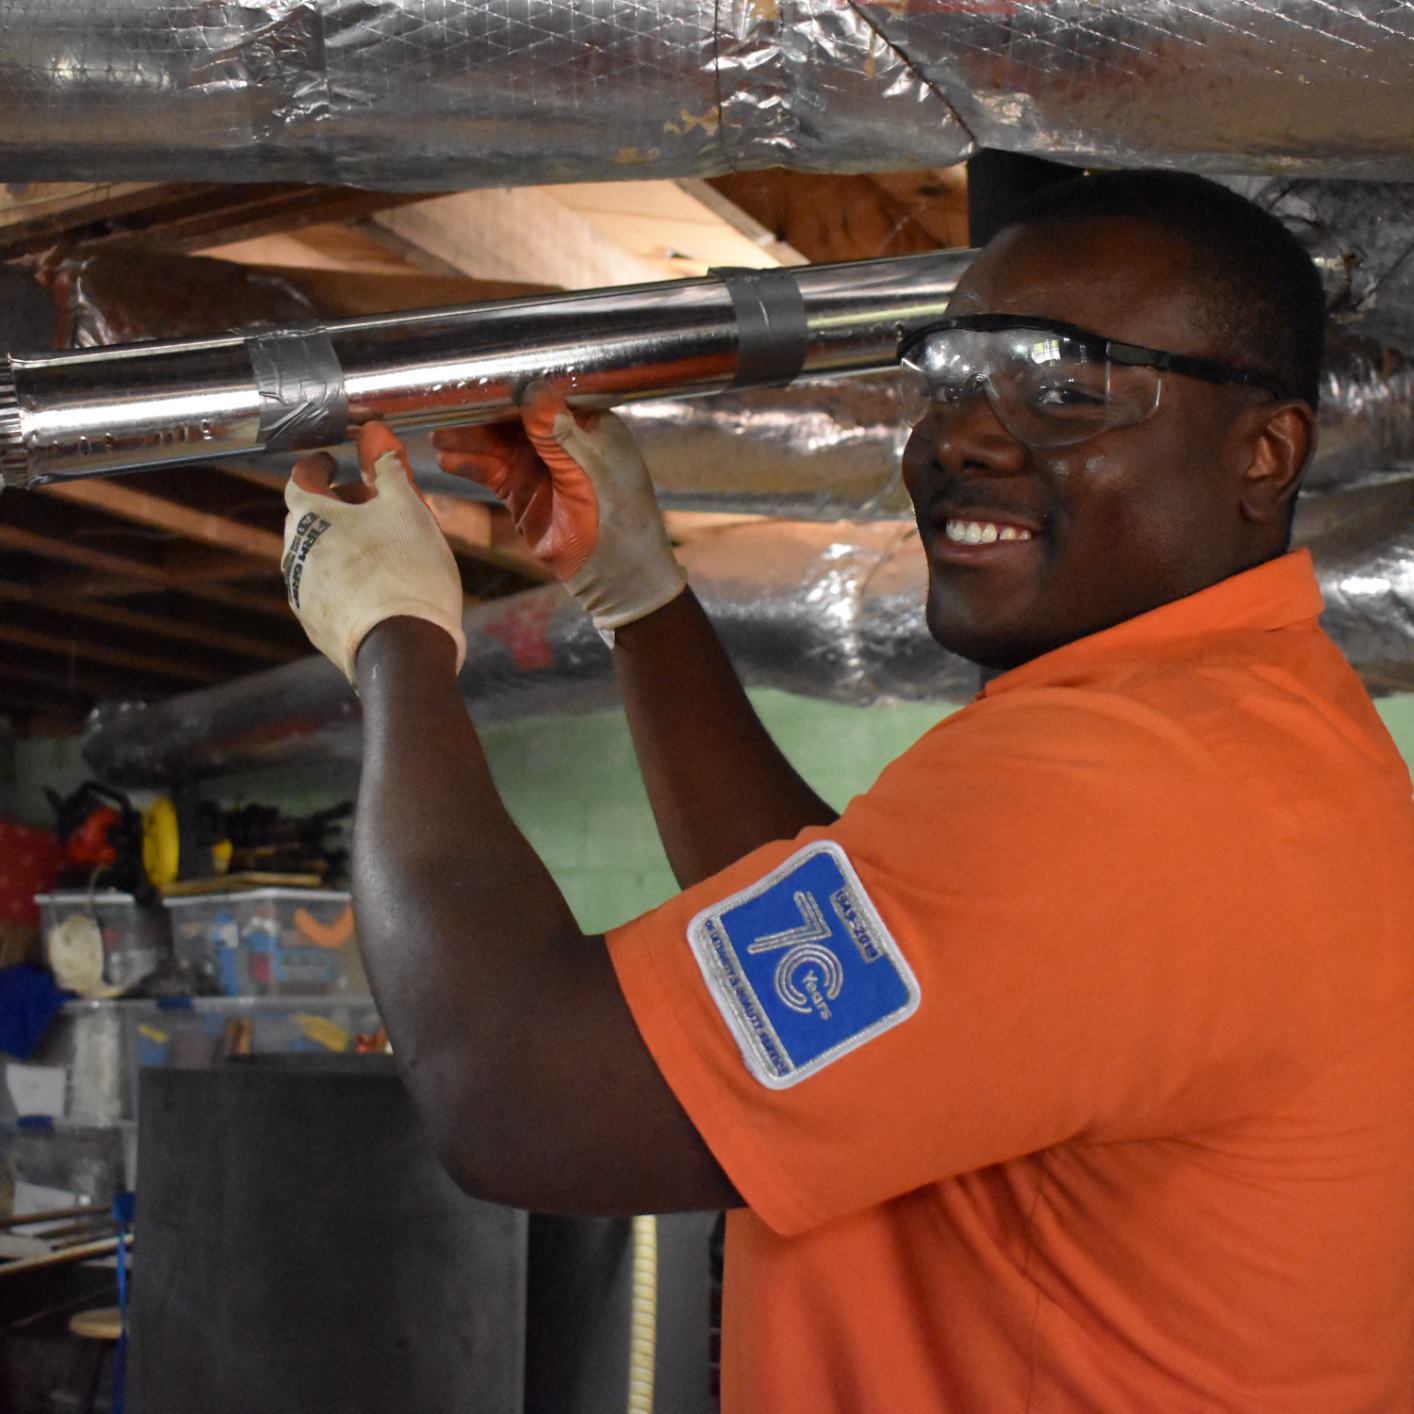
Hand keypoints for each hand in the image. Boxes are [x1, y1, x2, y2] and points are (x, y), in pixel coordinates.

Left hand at [283, 421, 465, 684]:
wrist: (404, 650)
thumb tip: (377, 434)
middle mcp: (294, 554)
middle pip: (305, 518)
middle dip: (332, 507)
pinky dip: (344, 579)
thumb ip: (389, 469)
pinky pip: (325, 590)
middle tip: (366, 506)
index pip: (301, 478)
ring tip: (377, 548)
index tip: (332, 463)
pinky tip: (376, 586)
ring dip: (338, 544)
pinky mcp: (316, 626)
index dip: (318, 466)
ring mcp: (302, 594)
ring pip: (314, 556)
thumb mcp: (408, 509)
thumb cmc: (407, 572)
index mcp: (310, 517)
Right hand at [432, 387, 685, 629]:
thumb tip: (533, 391)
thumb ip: (559, 434)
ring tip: (439, 437)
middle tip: (446, 407)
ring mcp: (539, 466)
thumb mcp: (590, 471)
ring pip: (498, 444)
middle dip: (482, 413)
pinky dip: (470, 465)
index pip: (547, 395)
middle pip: (515, 417)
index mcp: (590, 425)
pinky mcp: (522, 491)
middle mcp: (562, 439)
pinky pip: (491, 471)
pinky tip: (448, 461)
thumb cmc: (618, 519)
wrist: (615, 577)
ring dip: (469, 439)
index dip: (514, 386)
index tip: (481, 377)